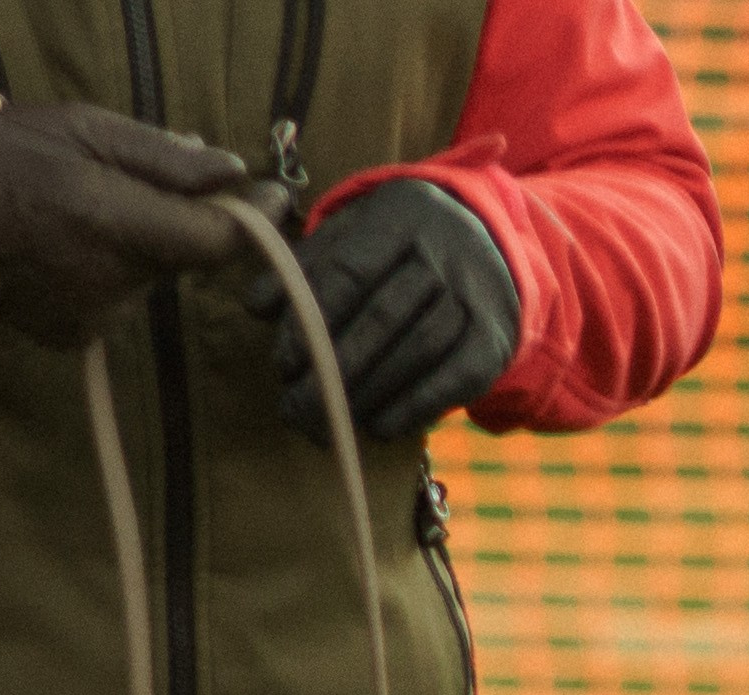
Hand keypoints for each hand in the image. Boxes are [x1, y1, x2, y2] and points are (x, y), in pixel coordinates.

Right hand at [0, 104, 289, 348]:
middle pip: (180, 258)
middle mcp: (110, 282)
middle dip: (170, 223)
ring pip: (147, 281)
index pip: (210, 240)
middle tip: (127, 184)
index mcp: (114, 222)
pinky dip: (106, 275)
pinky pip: (117, 302)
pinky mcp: (78, 338)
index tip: (274, 200)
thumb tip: (235, 172)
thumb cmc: (14, 153)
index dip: (250, 222)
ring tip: (82, 214)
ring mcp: (94, 318)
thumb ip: (167, 158)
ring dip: (135, 248)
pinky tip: (67, 250)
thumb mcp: (91, 130)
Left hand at [248, 178, 521, 441]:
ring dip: (368, 395)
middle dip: (334, 371)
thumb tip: (256, 304)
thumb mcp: (353, 235)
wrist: (488, 248)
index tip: (285, 364)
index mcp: (401, 213)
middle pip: (383, 317)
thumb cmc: (399, 248)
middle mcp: (445, 250)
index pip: (350, 271)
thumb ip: (304, 267)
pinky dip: (412, 409)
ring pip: (416, 350)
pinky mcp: (493, 340)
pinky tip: (378, 427)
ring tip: (329, 423)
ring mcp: (475, 295)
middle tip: (296, 411)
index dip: (313, 321)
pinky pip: (451, 381)